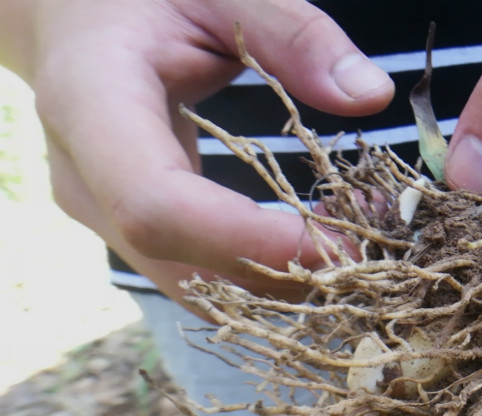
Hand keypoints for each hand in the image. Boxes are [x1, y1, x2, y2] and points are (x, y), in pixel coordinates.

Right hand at [1, 0, 393, 305]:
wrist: (74, 16)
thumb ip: (293, 33)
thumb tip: (371, 96)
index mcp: (91, 105)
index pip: (158, 206)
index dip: (251, 240)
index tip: (343, 241)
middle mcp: (86, 179)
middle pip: (184, 268)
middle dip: (288, 276)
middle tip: (376, 246)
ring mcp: (104, 217)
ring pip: (197, 290)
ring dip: (286, 286)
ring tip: (359, 239)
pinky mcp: (132, 234)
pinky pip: (201, 278)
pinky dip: (268, 275)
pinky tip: (323, 241)